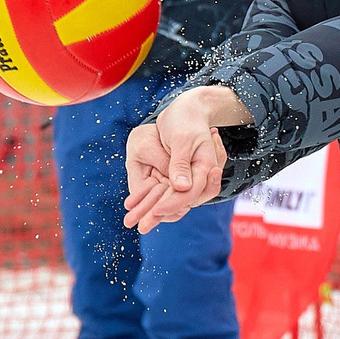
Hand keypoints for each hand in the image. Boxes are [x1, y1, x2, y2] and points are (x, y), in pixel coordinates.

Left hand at [120, 86, 249, 232]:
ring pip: (174, 202)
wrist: (187, 111)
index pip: (189, 193)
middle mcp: (200, 177)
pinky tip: (134, 204)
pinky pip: (168, 194)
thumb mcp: (181, 139)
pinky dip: (152, 200)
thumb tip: (181, 187)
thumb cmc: (185, 121)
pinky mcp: (180, 178)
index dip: (172, 204)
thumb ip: (180, 164)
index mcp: (206, 167)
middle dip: (160, 215)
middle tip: (140, 227)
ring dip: (153, 211)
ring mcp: (191, 179)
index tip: (155, 212)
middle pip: (181, 203)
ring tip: (133, 220)